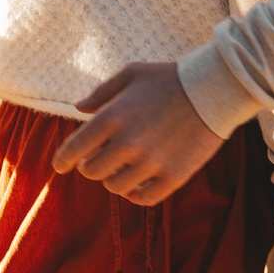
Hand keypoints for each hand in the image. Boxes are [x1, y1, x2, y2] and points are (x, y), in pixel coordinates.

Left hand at [52, 62, 225, 204]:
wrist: (214, 90)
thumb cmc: (169, 78)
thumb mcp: (131, 74)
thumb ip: (102, 93)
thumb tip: (78, 109)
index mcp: (112, 117)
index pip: (75, 149)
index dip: (62, 160)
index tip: (59, 166)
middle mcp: (128, 143)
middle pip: (93, 171)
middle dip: (90, 166)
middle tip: (98, 160)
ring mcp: (151, 163)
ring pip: (115, 186)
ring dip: (113, 179)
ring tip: (120, 169)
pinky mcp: (173, 177)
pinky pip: (143, 198)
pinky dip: (134, 194)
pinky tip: (135, 184)